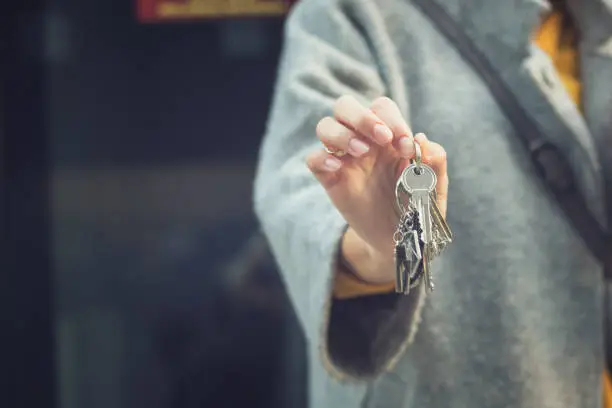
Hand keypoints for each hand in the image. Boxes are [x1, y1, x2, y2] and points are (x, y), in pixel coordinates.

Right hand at [306, 96, 447, 283]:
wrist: (398, 241)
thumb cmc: (416, 209)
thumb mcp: (435, 187)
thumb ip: (436, 162)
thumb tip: (422, 140)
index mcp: (388, 137)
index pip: (380, 107)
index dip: (392, 119)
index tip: (405, 147)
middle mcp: (363, 142)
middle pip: (345, 105)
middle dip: (362, 116)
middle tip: (382, 139)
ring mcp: (344, 160)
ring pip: (325, 126)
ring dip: (342, 133)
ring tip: (361, 152)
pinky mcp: (331, 180)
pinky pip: (313, 159)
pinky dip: (322, 158)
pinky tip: (339, 168)